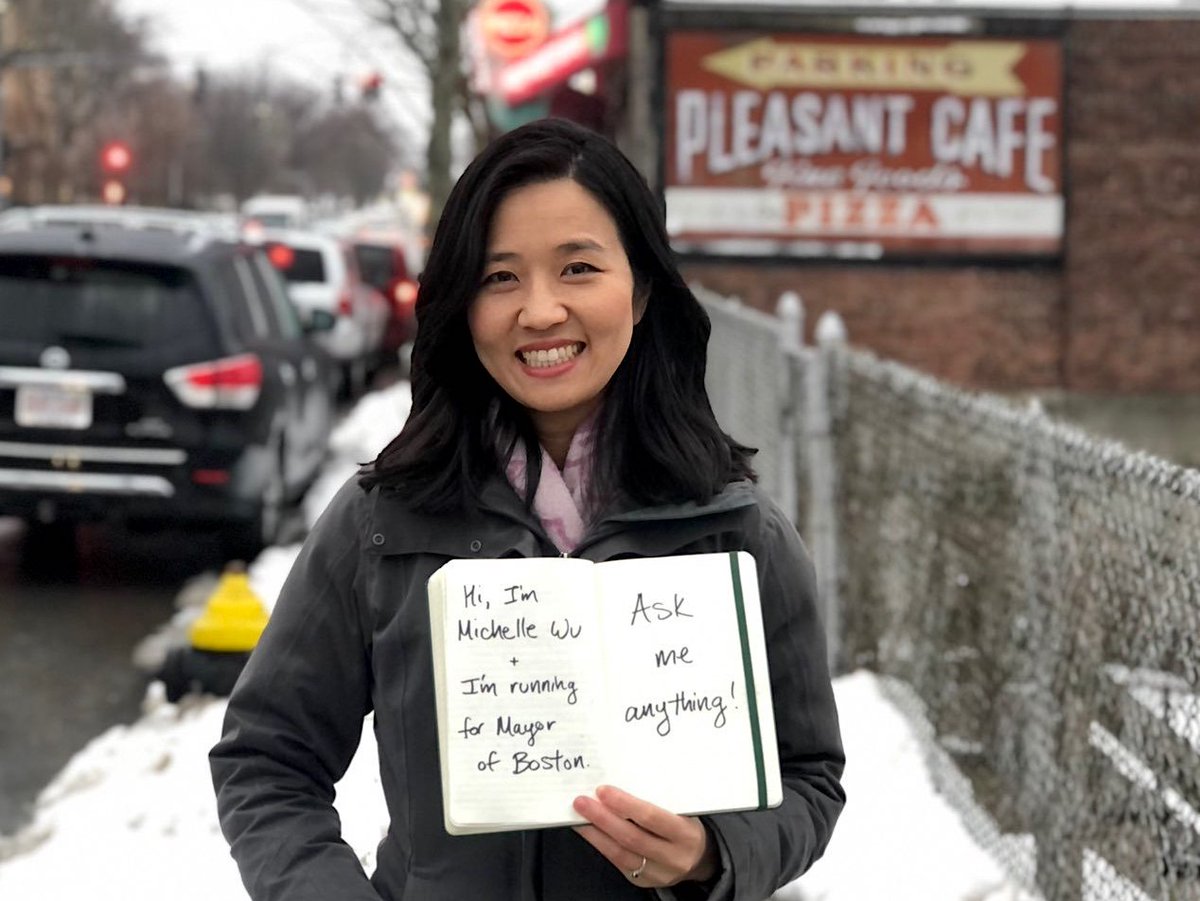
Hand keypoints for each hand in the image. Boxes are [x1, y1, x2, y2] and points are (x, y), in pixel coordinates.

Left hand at [572, 785, 718, 887]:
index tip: (603, 790)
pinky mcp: (643, 882)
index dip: (625, 804)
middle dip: (603, 818)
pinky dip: (600, 845)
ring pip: (620, 854)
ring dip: (595, 833)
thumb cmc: (686, 824)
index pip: (651, 817)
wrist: (700, 859)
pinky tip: (589, 832)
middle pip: (632, 837)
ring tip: (578, 816)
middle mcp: (673, 857)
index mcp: (686, 834)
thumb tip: (621, 779)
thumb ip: (658, 799)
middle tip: (582, 802)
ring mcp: (658, 873)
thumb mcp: (682, 810)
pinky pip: (618, 863)